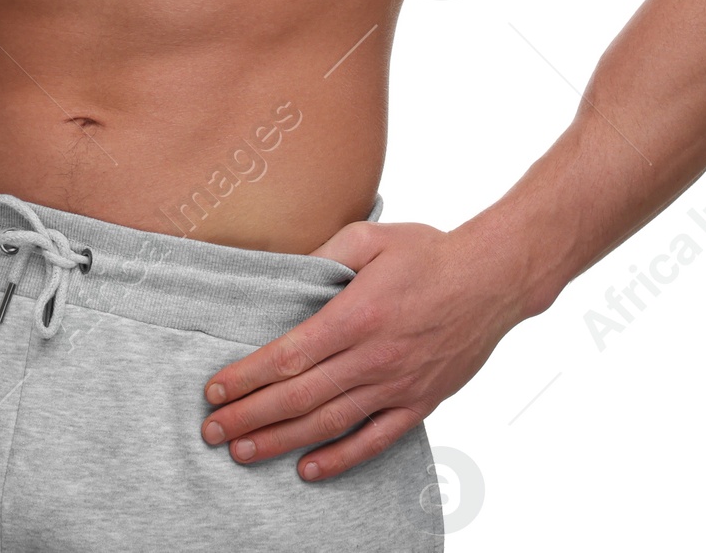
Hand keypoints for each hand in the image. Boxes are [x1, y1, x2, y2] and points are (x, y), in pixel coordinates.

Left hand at [199, 219, 529, 481]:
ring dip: (282, 441)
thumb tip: (286, 272)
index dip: (248, 376)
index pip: (288, 356)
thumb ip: (325, 252)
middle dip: (250, 416)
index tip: (215, 389)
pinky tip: (308, 469)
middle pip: (299, 397)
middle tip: (213, 431)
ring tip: (244, 453)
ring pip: (329, 423)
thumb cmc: (429, 253)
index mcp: (356, 315)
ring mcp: (397, 385)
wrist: (493, 279)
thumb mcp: (370, 237)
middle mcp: (373, 357)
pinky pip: (375, 440)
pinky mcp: (420, 402)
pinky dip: (340, 459)